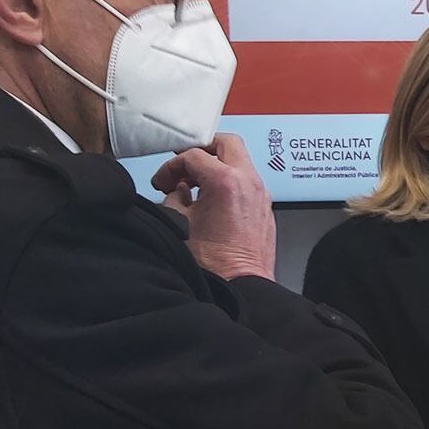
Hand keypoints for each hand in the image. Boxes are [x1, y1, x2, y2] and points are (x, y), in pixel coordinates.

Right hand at [150, 135, 276, 280]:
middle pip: (226, 143)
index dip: (172, 166)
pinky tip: (211, 199)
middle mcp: (249, 181)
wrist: (241, 285)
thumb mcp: (179, 222)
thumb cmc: (214, 262)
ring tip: (194, 186)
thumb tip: (176, 189)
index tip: (163, 180)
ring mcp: (261, 193)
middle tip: (184, 165)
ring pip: (239, 161)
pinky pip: (246, 181)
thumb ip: (174, 196)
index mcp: (226, 181)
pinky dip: (228, 181)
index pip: (194, 155)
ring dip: (216, 166)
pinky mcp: (265, 206)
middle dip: (202, 150)